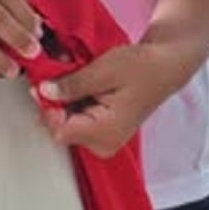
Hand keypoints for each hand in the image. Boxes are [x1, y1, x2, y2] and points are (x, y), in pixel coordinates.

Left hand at [36, 42, 177, 157]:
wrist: (164, 65)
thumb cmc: (142, 66)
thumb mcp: (103, 70)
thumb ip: (72, 85)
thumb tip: (43, 92)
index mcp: (104, 133)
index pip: (59, 129)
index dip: (48, 105)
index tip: (45, 81)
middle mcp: (103, 143)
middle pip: (61, 126)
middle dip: (56, 98)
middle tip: (63, 72)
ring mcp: (103, 139)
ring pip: (67, 120)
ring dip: (65, 96)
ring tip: (77, 74)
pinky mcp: (102, 131)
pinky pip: (77, 117)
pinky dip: (75, 99)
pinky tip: (83, 82)